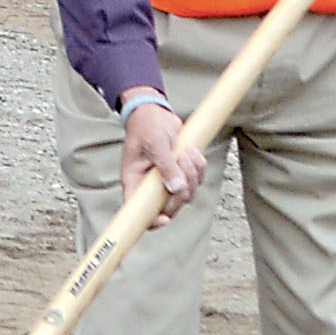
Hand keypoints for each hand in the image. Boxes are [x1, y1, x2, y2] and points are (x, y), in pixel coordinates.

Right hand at [119, 100, 206, 225]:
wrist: (156, 113)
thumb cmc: (147, 126)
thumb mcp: (154, 143)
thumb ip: (165, 166)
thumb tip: (176, 188)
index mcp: (135, 182)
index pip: (139, 211)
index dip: (151, 222)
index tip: (165, 218)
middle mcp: (150, 186)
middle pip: (170, 207)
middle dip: (182, 189)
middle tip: (182, 161)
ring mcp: (167, 181)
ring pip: (187, 194)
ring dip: (192, 174)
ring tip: (186, 152)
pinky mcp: (182, 173)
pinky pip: (197, 181)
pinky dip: (199, 168)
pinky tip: (191, 151)